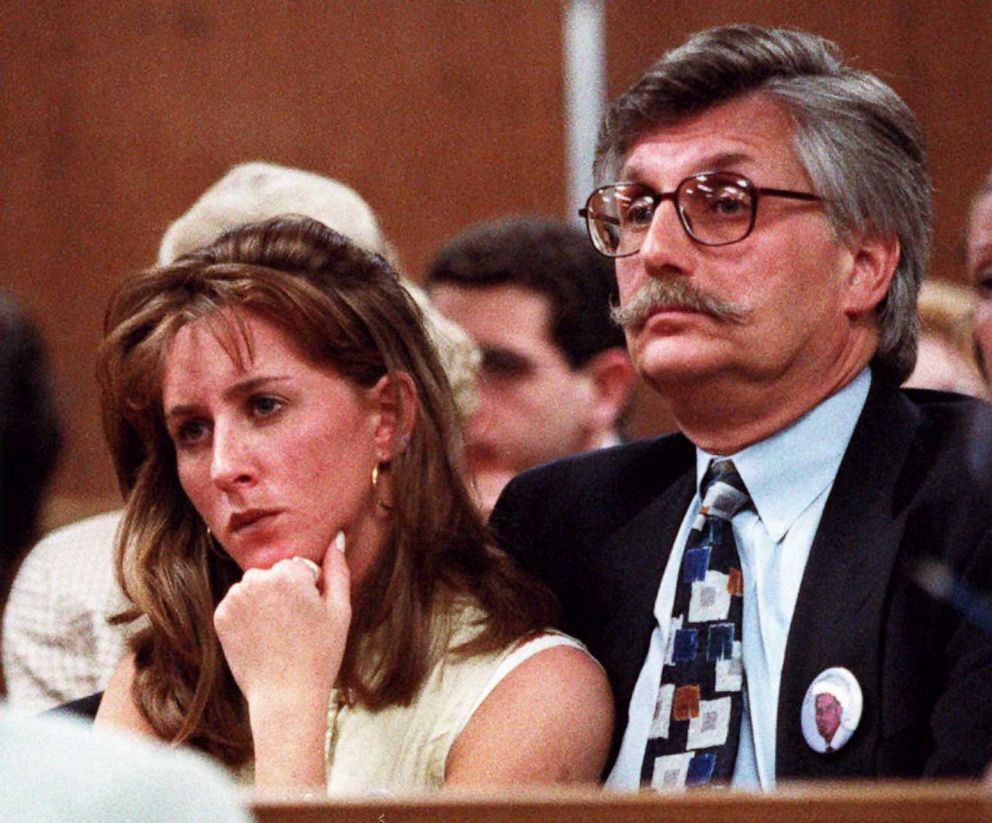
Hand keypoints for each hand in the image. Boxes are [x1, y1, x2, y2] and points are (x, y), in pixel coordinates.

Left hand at [214, 531, 350, 710]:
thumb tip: (338, 536)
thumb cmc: (320, 654)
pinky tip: (260, 638)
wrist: (285, 697)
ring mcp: (235, 598)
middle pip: (275, 573)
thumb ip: (338, 568)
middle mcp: (257, 579)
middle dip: (284, 591)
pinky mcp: (221, 615)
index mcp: (289, 574)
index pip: (299, 566)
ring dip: (264, 601)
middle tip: (295, 627)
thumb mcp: (339, 610)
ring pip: (254, 586)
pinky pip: (238, 603)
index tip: (310, 615)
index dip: (308, 590)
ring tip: (277, 633)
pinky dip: (247, 616)